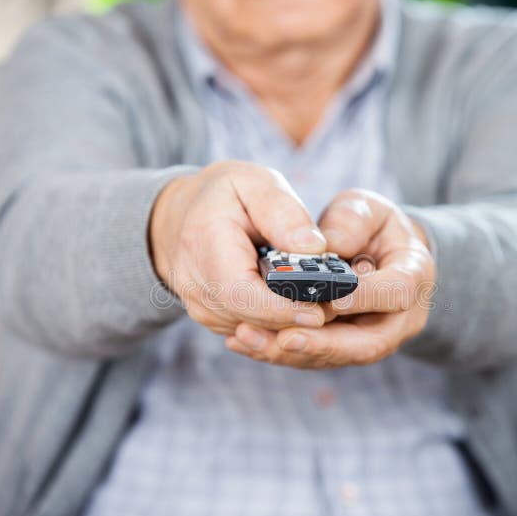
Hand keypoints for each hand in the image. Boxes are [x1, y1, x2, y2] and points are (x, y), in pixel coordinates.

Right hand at [150, 161, 327, 334]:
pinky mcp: (214, 319)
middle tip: (334, 306)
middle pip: (252, 318)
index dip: (281, 308)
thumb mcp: (255, 184)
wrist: (182, 215)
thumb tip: (314, 248)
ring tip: (319, 299)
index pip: (241, 292)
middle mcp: (197, 285)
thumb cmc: (224, 195)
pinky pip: (252, 331)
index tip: (319, 310)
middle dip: (295, 317)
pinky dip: (278, 322)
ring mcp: (203, 307)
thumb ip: (285, 213)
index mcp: (204, 245)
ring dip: (289, 322)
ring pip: (255, 331)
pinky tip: (297, 302)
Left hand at [225, 189, 435, 367]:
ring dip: (291, 353)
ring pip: (334, 357)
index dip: (365, 298)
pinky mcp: (342, 349)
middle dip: (322, 344)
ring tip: (249, 339)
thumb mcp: (366, 209)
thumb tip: (326, 247)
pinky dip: (277, 351)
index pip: (396, 293)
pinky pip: (312, 356)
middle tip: (282, 337)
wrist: (377, 252)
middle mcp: (398, 319)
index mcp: (413, 276)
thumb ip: (351, 222)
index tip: (332, 299)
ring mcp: (370, 339)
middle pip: (365, 344)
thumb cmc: (371, 226)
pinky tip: (243, 342)